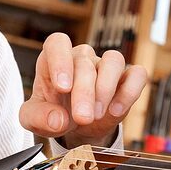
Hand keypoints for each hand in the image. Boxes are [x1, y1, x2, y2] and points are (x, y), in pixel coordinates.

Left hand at [20, 33, 148, 148]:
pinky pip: (137, 74)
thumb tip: (57, 119)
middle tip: (82, 117)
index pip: (58, 43)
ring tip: (98, 114)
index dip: (60, 61)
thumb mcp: (33, 119)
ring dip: (106, 88)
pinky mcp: (126, 79)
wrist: (77, 126)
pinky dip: (130, 91)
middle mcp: (81, 58)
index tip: (62, 87)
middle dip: (84, 92)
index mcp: (54, 59)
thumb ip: (37, 118)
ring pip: (114, 60)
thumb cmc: (54, 113)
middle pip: (85, 62)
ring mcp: (105, 66)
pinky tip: (116, 110)